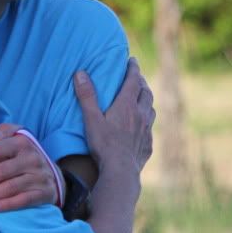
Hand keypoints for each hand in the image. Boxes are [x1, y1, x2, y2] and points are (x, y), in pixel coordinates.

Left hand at [0, 123, 59, 211]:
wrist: (53, 175)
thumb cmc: (24, 156)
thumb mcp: (17, 137)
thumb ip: (4, 131)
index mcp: (21, 143)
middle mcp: (31, 159)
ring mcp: (38, 177)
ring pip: (8, 188)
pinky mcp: (44, 193)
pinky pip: (23, 200)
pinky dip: (5, 205)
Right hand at [74, 57, 154, 174]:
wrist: (121, 172)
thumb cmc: (104, 144)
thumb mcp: (91, 119)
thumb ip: (86, 96)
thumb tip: (80, 72)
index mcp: (127, 105)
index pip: (134, 80)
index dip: (133, 68)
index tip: (132, 60)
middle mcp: (141, 115)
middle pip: (146, 93)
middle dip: (141, 82)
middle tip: (136, 78)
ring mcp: (146, 130)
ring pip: (151, 109)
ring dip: (146, 101)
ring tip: (141, 99)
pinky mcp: (148, 144)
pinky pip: (150, 128)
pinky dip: (146, 121)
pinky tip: (142, 126)